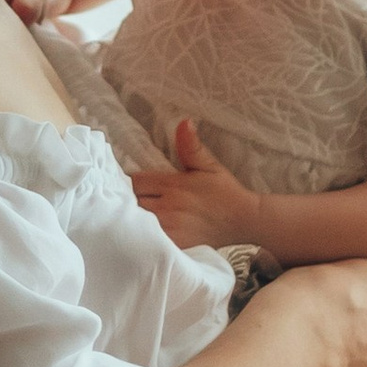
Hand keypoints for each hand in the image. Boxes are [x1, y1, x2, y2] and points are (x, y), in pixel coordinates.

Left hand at [132, 121, 259, 250]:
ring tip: (128, 215)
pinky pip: (150, 242)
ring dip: (132, 218)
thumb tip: (184, 121)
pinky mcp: (177, 245)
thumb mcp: (209, 165)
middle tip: (121, 199)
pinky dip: (144, 237)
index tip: (121, 182)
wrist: (245, 220)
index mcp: (173, 185)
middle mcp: (170, 207)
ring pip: (138, 222)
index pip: (136, 181)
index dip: (125, 181)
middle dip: (125, 200)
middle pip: (132, 202)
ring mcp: (172, 228)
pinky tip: (142, 234)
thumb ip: (191, 145)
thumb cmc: (225, 191)